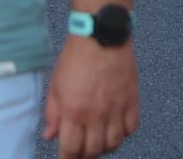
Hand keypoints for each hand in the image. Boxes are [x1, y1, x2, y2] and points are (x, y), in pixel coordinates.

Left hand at [43, 38, 137, 158]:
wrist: (101, 35)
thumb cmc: (76, 57)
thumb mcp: (55, 85)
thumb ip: (53, 113)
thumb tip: (50, 136)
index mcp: (74, 111)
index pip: (71, 149)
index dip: (67, 158)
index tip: (66, 157)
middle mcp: (97, 114)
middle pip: (94, 150)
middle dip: (85, 155)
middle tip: (82, 150)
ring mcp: (117, 107)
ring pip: (114, 142)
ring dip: (105, 147)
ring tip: (99, 141)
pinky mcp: (132, 99)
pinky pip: (132, 127)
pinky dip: (124, 132)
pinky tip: (117, 126)